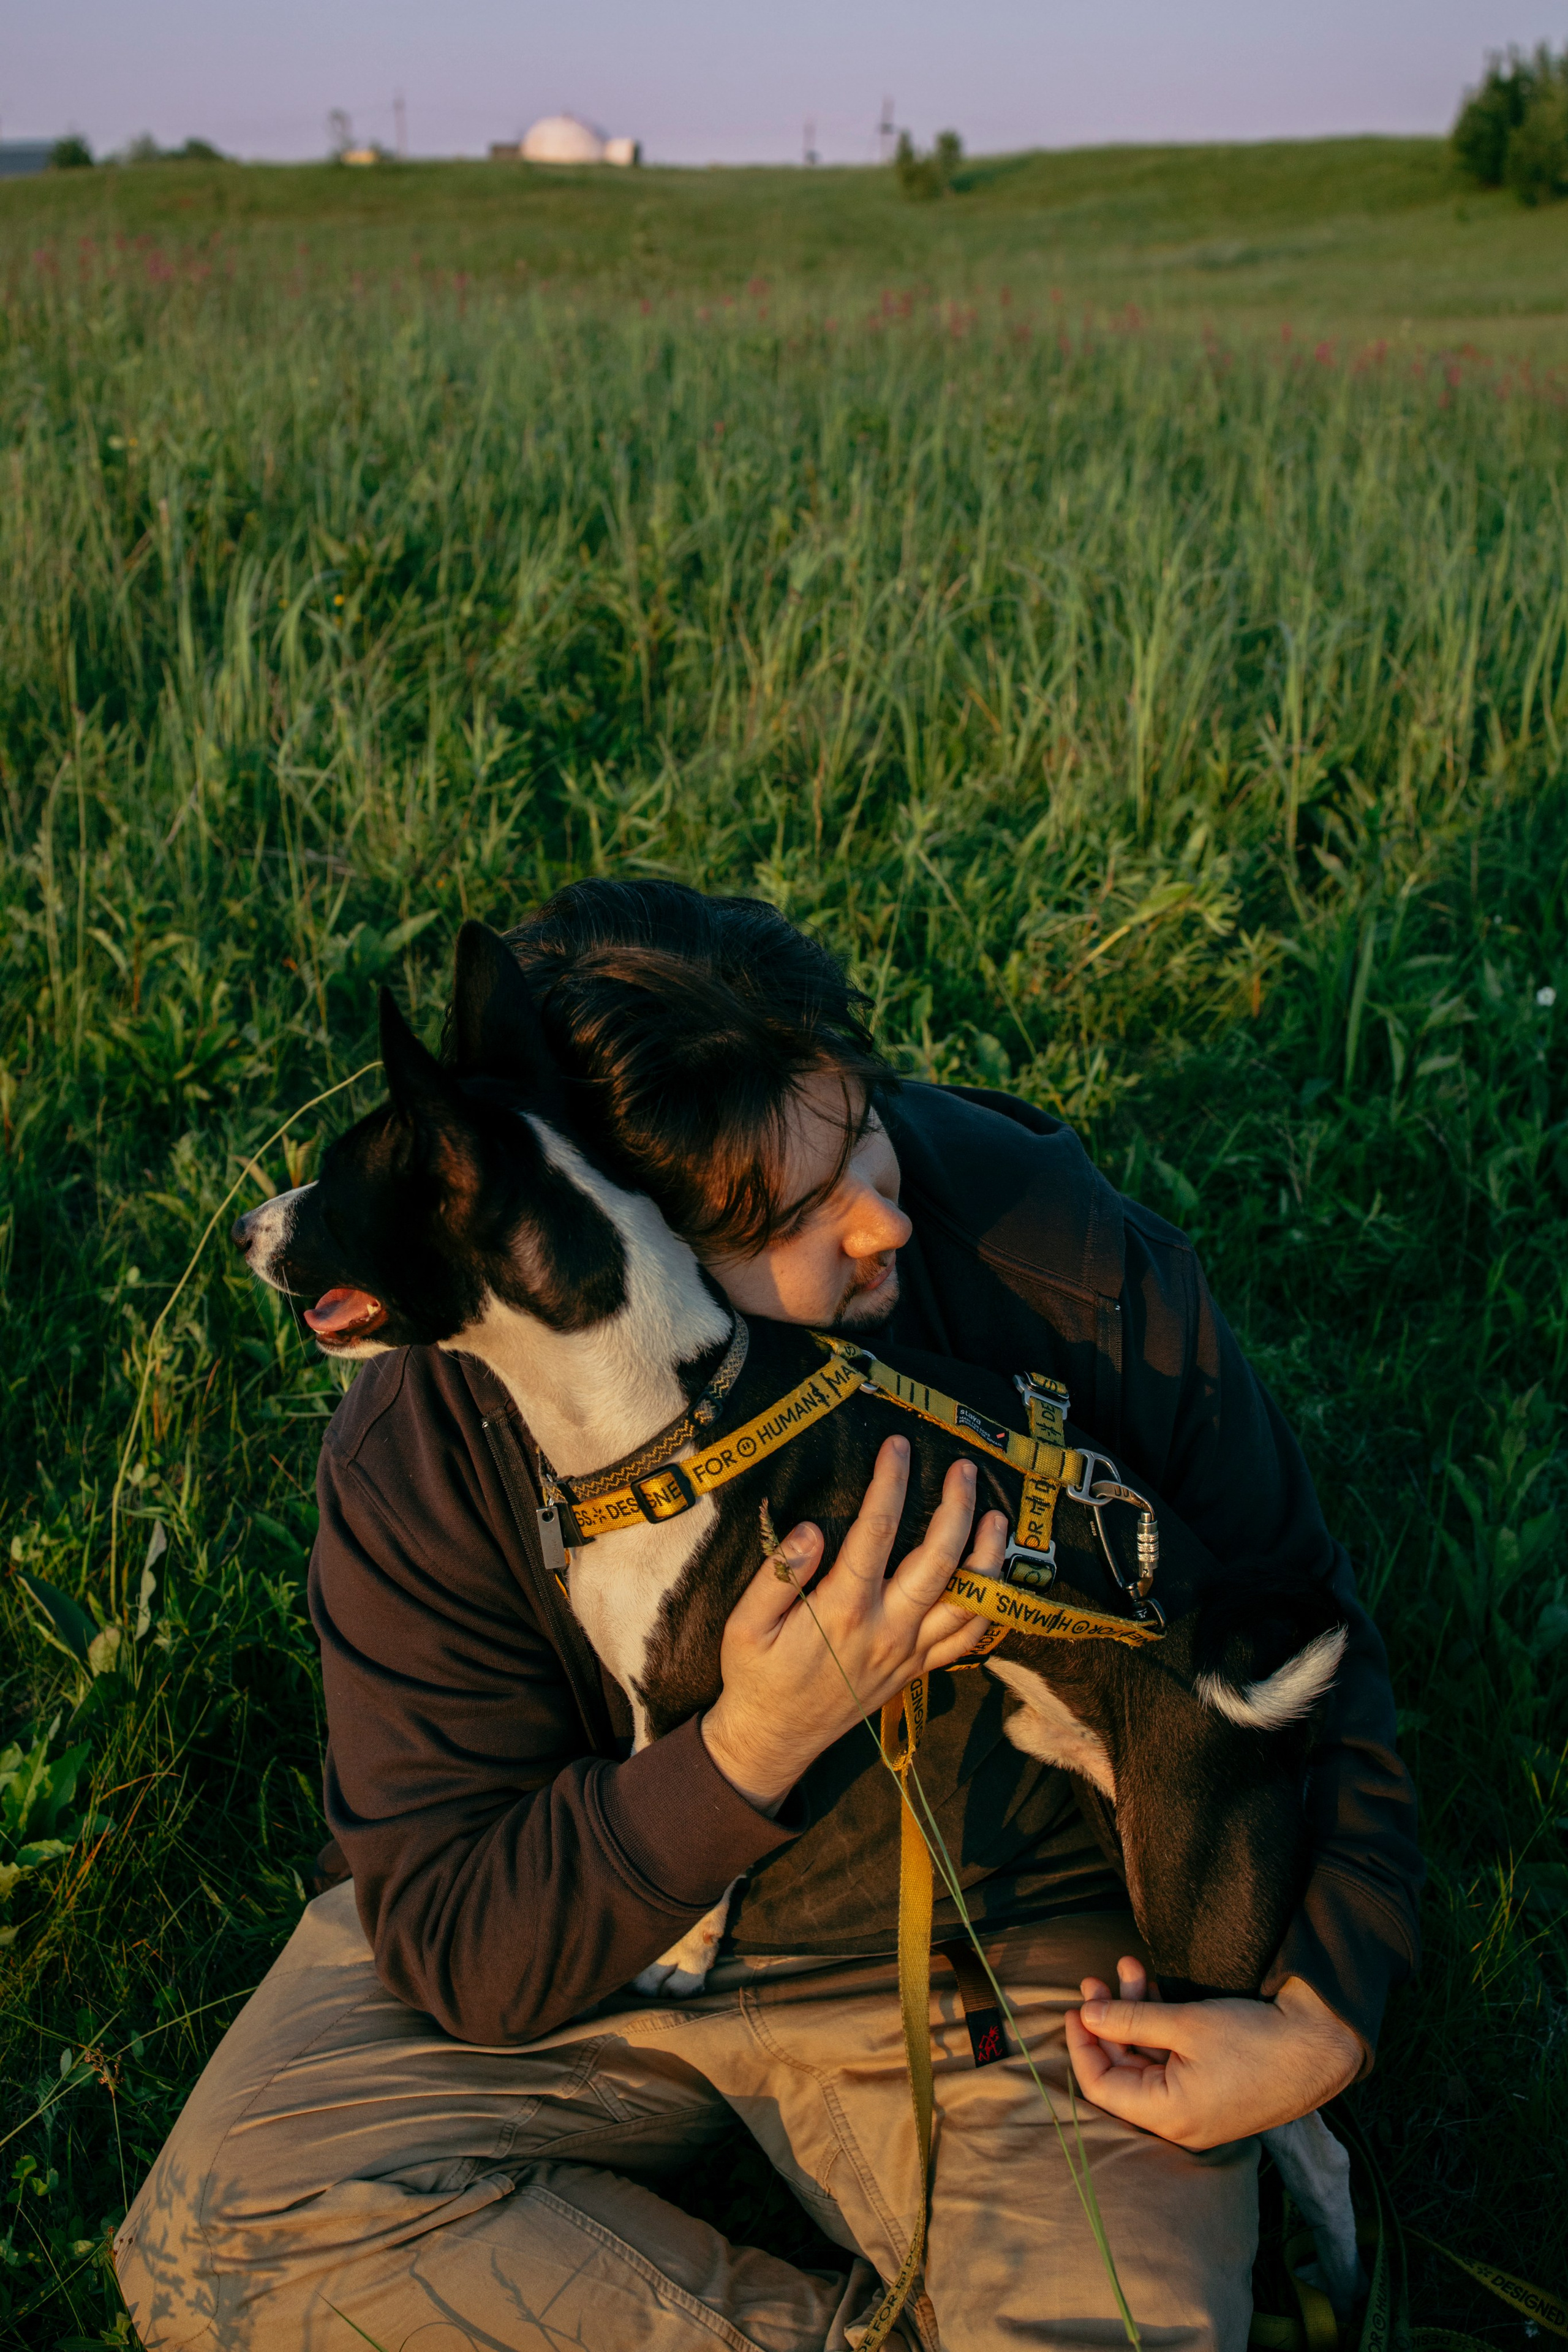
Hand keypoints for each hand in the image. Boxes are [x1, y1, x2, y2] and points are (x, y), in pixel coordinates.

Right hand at [700, 1437, 1003, 1812]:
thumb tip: (813, 1530)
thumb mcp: (745, 1625)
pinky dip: (989, 1609)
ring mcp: (909, 1653)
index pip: (877, 1531)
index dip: (891, 1483)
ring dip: (988, 1557)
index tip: (897, 1447)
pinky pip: (967, 1641)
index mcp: (842, 1610)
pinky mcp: (917, 1670)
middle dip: (956, 1507)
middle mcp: (887, 1630)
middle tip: (964, 1469)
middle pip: (939, 1559)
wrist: (774, 1738)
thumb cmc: (756, 1675)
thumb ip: (779, 1575)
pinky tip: (995, 1581)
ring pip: (968, 1601)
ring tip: (997, 1518)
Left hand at [1065, 1956, 1361, 2147]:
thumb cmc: (1255, 2038)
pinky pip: (1171, 2064)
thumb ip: (1130, 2020)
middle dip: (1109, 2020)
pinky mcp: (1213, 2094)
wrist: (1320, 2047)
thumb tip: (1086, 2015)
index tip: (1076, 2007)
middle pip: (1124, 2071)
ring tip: (1130, 1969)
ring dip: (1135, 2016)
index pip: (1102, 2087)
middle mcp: (1180, 2123)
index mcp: (1169, 2117)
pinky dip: (1159, 2029)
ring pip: (1148, 2062)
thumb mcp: (1186, 2024)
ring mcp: (1197, 2111)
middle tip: (1098, 1979)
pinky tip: (1153, 1990)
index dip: (1082, 2045)